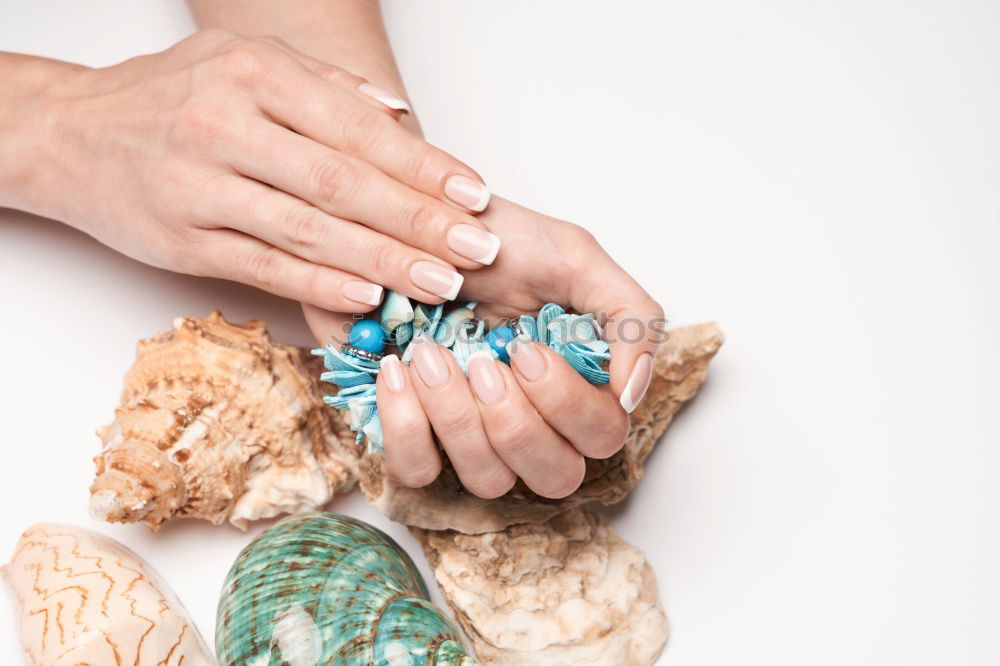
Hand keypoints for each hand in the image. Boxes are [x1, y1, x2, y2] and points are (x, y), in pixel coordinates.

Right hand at [4, 30, 500, 309]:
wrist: (70, 132)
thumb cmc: (172, 96)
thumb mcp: (244, 62)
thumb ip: (326, 87)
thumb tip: (403, 118)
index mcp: (254, 74)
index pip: (358, 128)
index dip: (423, 167)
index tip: (474, 196)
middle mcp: (226, 125)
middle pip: (343, 182)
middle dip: (420, 220)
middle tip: (477, 248)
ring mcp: (200, 186)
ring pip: (309, 231)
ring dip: (383, 261)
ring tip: (440, 283)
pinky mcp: (182, 240)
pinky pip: (263, 266)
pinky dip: (318, 286)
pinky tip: (366, 298)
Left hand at [303, 197, 664, 497]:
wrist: (424, 232)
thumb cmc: (503, 244)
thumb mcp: (578, 258)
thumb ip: (630, 317)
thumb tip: (632, 393)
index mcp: (583, 389)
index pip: (601, 437)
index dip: (564, 402)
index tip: (526, 349)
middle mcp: (537, 426)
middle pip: (554, 475)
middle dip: (515, 420)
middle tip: (483, 361)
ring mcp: (478, 441)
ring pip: (487, 479)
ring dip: (456, 417)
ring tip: (429, 353)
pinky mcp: (420, 440)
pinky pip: (418, 469)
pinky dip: (405, 424)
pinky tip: (399, 372)